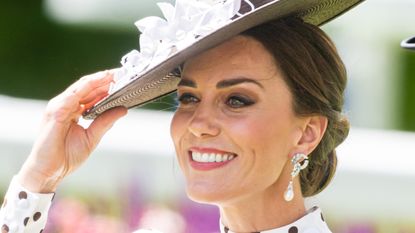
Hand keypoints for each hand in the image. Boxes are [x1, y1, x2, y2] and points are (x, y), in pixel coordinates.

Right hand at [17, 71, 126, 192]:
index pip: (91, 93)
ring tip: (114, 74)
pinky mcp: (55, 112)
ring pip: (81, 87)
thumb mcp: (92, 136)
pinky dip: (88, 87)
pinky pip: (73, 95)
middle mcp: (65, 105)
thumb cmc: (66, 156)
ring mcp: (59, 107)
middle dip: (105, 79)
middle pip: (87, 87)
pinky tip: (100, 82)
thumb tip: (123, 109)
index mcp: (72, 110)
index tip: (123, 79)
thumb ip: (105, 121)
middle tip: (123, 72)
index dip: (106, 85)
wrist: (49, 171)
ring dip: (98, 79)